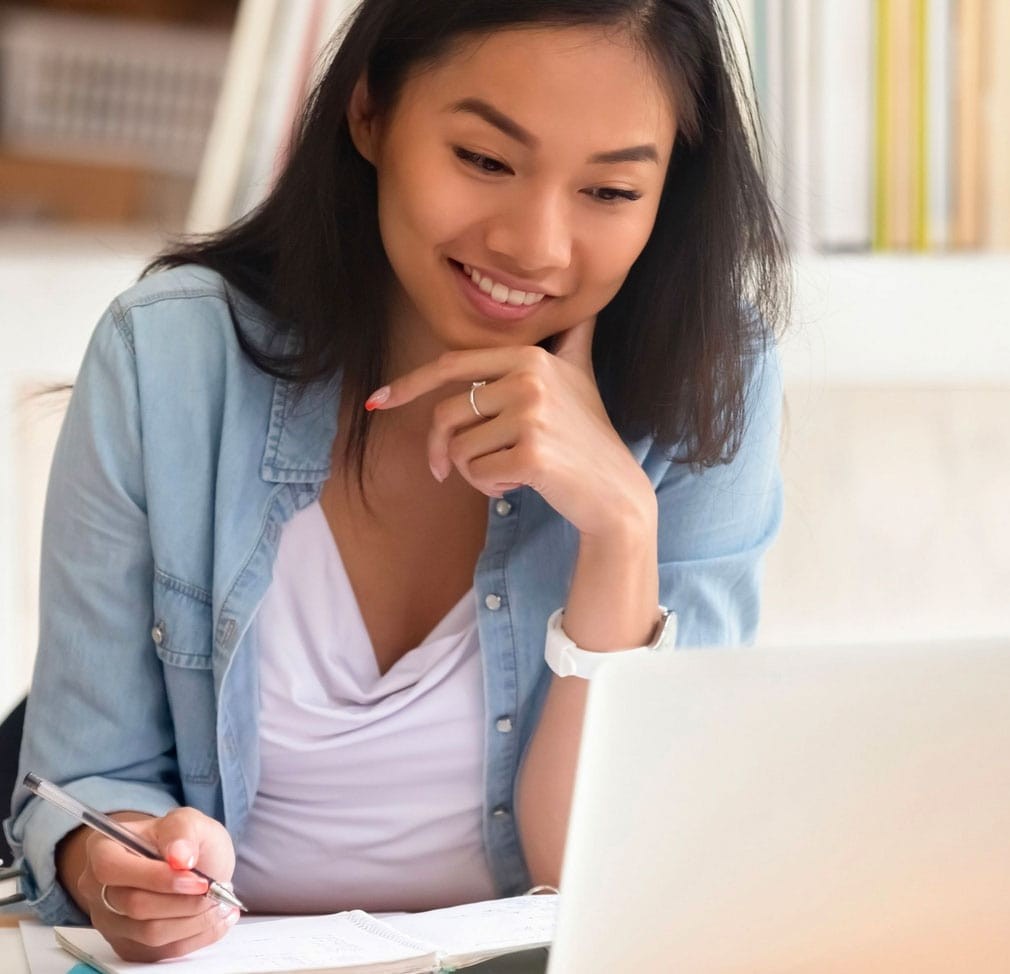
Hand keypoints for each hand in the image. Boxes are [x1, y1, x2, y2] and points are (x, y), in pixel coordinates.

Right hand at [75, 807, 238, 961]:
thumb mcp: (188, 821)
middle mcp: (97, 889)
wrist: (189, 864)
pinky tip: (216, 918)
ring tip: (220, 902)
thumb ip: (182, 831)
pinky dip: (197, 936)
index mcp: (102, 849)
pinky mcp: (129, 946)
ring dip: (194, 920)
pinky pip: (162, 952)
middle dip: (184, 901)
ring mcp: (111, 921)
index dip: (156, 877)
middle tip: (216, 890)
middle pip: (134, 906)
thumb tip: (180, 856)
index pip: (112, 869)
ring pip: (149, 933)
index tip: (197, 879)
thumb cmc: (183, 840)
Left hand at [366, 319, 653, 537]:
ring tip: (508, 471)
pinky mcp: (532, 454)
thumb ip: (571, 340)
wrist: (615, 491)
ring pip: (459, 449)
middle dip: (440, 449)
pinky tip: (520, 483)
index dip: (409, 384)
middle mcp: (530, 378)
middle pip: (447, 414)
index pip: (451, 365)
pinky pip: (476, 474)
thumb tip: (585, 306)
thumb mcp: (580, 377)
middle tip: (445, 470)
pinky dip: (488, 487)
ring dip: (472, 472)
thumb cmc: (588, 436)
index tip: (379, 401)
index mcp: (529, 356)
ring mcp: (532, 416)